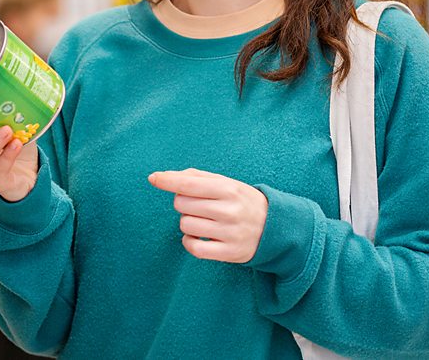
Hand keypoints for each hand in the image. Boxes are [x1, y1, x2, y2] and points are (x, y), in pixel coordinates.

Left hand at [148, 168, 268, 263]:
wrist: (274, 227)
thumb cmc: (242, 202)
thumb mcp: (227, 183)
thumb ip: (197, 177)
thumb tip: (166, 176)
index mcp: (229, 189)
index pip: (189, 184)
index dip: (167, 180)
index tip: (153, 178)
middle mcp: (229, 210)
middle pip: (182, 204)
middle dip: (183, 203)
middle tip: (198, 205)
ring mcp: (229, 233)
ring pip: (185, 225)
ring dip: (188, 222)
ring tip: (203, 221)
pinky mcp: (229, 253)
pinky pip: (194, 248)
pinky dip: (189, 242)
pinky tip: (198, 237)